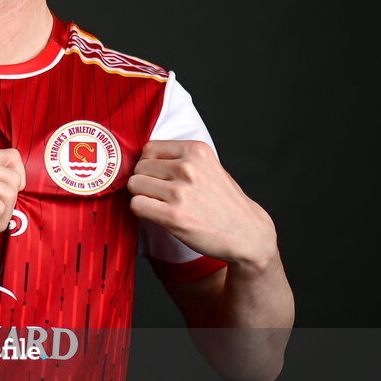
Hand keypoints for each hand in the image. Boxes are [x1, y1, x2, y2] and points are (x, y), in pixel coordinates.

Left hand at [127, 140, 276, 266]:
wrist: (246, 232)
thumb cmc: (224, 202)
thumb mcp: (209, 167)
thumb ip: (181, 158)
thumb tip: (143, 158)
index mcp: (196, 151)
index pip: (150, 148)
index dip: (149, 163)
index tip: (157, 176)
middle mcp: (188, 168)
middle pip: (140, 167)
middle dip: (144, 180)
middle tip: (159, 193)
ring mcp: (180, 192)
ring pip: (135, 184)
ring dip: (141, 195)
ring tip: (159, 204)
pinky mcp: (173, 215)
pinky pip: (137, 204)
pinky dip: (141, 210)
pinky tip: (155, 214)